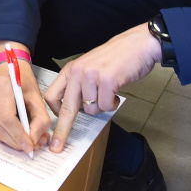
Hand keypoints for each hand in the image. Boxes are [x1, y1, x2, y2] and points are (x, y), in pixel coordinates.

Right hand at [0, 42, 52, 153]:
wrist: (8, 68)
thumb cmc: (23, 81)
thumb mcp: (37, 97)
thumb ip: (40, 119)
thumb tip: (36, 140)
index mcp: (1, 85)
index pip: (7, 117)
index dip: (18, 135)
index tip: (30, 147)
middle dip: (15, 140)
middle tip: (29, 148)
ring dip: (9, 140)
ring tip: (23, 143)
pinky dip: (3, 134)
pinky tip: (14, 136)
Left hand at [40, 25, 161, 152]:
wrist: (138, 44)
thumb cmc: (116, 58)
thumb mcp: (90, 67)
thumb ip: (80, 85)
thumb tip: (75, 109)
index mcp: (70, 70)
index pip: (52, 96)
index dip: (55, 113)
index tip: (57, 124)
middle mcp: (78, 72)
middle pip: (66, 108)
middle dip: (63, 130)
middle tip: (57, 146)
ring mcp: (92, 76)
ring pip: (91, 109)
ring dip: (102, 106)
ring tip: (109, 91)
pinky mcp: (108, 80)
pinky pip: (106, 106)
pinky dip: (113, 103)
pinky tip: (117, 92)